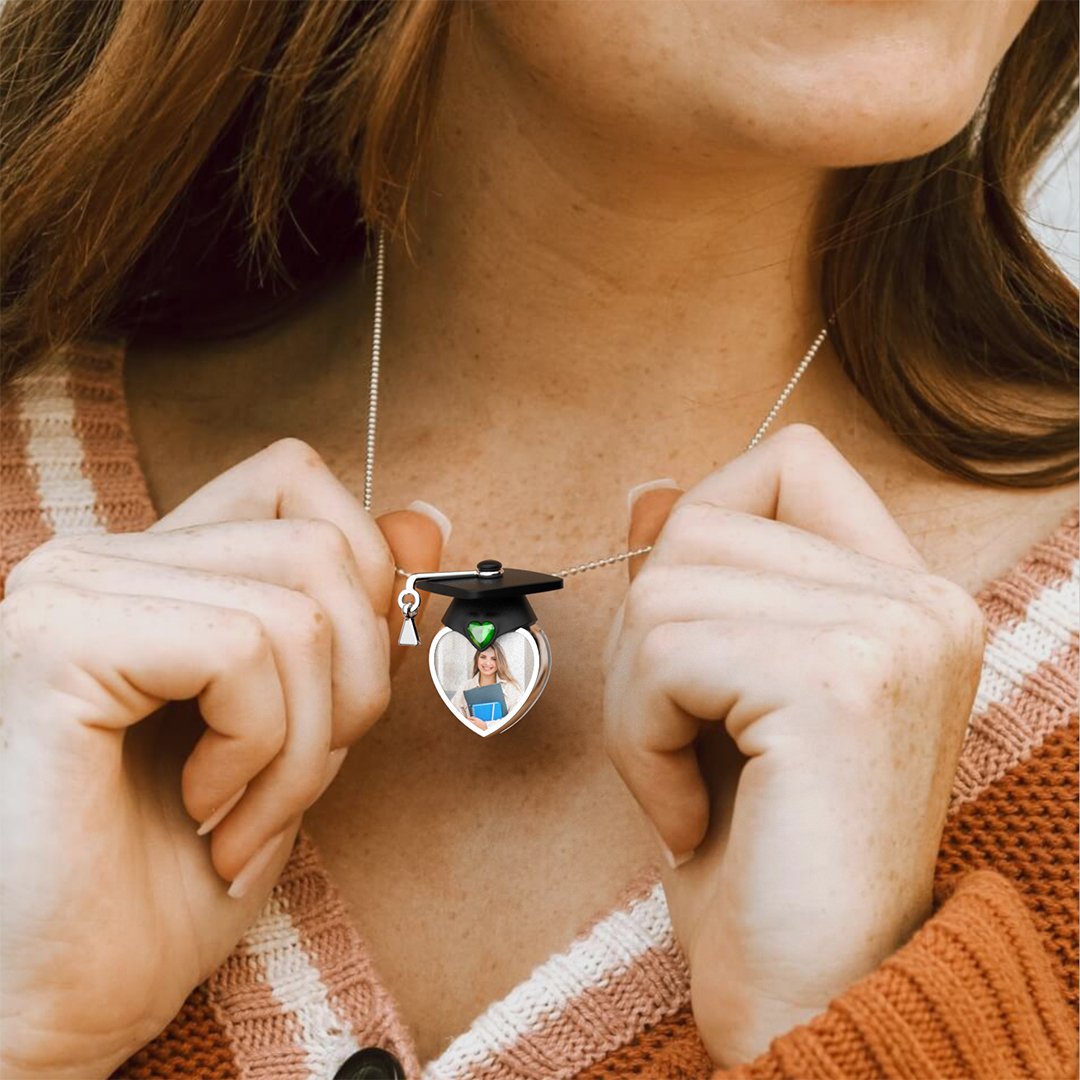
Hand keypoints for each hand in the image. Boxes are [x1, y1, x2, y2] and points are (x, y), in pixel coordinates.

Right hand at [0, 438, 443, 1078]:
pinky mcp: (60, 642)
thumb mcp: (299, 729)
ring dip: (307, 741)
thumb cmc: (171, 873)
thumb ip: (352, 620)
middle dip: (355, 682)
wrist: (63, 999)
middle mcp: (104, 559)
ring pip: (298, 608)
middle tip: (301, 774)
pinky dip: (261, 750)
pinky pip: (244, 650)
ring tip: (248, 813)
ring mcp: (74, 591)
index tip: (353, 675)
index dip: (364, 564)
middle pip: (321, 548)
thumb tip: (426, 523)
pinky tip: (206, 808)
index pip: (292, 476)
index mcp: (157, 571)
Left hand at [604, 424, 985, 1065]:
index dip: (703, 526)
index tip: (688, 633)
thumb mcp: (725, 696)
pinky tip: (686, 813)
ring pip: (666, 588)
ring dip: (636, 700)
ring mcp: (893, 633)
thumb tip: (648, 494)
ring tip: (683, 782)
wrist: (816, 994)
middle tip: (675, 740)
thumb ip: (703, 586)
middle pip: (699, 529)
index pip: (788, 462)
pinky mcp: (840, 682)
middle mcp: (924, 601)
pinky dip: (639, 739)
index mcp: (910, 596)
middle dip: (647, 640)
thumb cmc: (765, 853)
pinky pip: (665, 655)